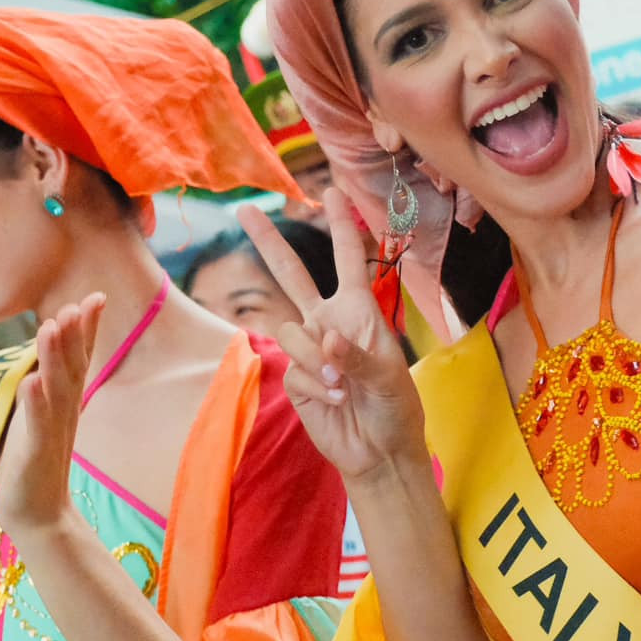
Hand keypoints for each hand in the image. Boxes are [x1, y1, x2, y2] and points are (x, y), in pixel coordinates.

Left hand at [0, 293, 104, 535]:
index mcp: (66, 403)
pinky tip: (29, 382)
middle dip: (76, 334)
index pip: (80, 359)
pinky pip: (35, 426)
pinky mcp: (34, 455)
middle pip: (74, 368)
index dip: (88, 329)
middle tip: (79, 303)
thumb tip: (52, 355)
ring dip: (55, 357)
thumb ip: (51, 387)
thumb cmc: (36, 464)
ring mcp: (51, 433)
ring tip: (52, 325)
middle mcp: (64, 413)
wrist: (38, 514)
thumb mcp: (44, 418)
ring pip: (56, 390)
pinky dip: (34, 404)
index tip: (96, 297)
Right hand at [238, 190, 424, 482]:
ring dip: (318, 360)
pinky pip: (294, 366)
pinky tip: (336, 399)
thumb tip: (324, 338)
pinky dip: (317, 383)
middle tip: (245, 210)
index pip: (347, 259)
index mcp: (359, 310)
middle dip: (269, 242)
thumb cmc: (395, 407)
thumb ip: (356, 355)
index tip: (331, 190)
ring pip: (292, 332)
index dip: (340, 225)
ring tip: (345, 386)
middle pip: (291, 274)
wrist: (377, 449)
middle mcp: (328, 321)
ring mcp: (308, 347)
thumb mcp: (389, 378)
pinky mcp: (294, 375)